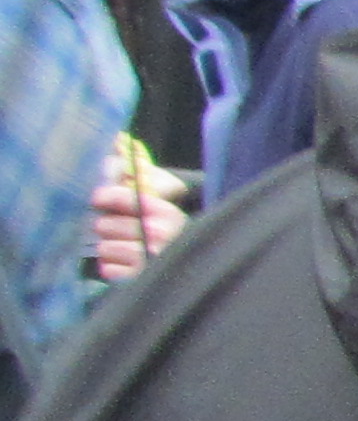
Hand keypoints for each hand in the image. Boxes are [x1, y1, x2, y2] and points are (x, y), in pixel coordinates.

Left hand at [89, 142, 178, 279]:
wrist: (197, 268)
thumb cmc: (168, 228)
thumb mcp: (162, 199)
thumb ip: (141, 172)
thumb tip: (118, 139)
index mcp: (167, 211)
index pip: (123, 198)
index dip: (106, 197)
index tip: (98, 198)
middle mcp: (162, 234)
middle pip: (105, 225)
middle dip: (110, 227)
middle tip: (122, 231)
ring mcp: (151, 259)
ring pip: (104, 247)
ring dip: (111, 249)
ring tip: (128, 249)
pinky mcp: (141, 281)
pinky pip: (106, 268)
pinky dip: (112, 268)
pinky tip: (127, 266)